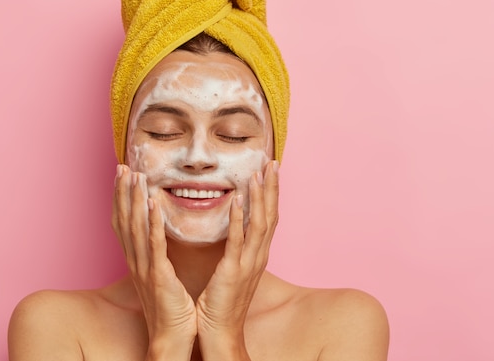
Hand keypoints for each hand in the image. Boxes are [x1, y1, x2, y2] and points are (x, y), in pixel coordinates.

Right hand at [112, 165, 196, 359]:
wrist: (171, 336)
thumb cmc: (168, 306)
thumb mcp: (157, 275)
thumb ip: (154, 253)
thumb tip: (155, 235)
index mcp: (136, 260)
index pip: (123, 222)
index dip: (120, 198)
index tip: (122, 175)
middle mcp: (135, 261)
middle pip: (124, 220)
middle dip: (122, 192)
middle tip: (123, 167)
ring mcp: (145, 268)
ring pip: (136, 228)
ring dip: (134, 201)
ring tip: (136, 177)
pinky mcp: (158, 276)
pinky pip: (154, 246)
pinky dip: (152, 223)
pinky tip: (153, 204)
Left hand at [195, 160, 279, 358]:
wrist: (221, 330)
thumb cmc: (224, 300)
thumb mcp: (234, 268)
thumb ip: (237, 246)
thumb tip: (236, 226)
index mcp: (257, 254)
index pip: (269, 217)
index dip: (272, 193)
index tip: (271, 170)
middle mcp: (258, 256)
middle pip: (270, 215)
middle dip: (272, 188)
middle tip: (272, 163)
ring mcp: (248, 264)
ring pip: (259, 224)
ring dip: (260, 197)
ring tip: (258, 173)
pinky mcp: (233, 271)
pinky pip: (238, 241)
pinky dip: (240, 220)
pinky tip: (238, 200)